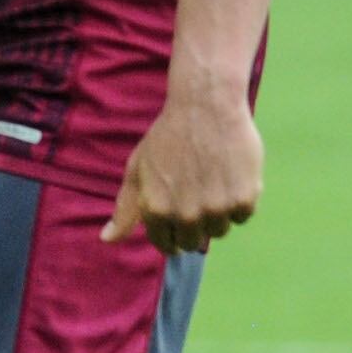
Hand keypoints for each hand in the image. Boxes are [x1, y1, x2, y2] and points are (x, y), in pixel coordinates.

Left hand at [104, 84, 262, 252]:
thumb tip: (107, 240)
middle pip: (194, 242)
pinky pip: (242, 216)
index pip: (166, 245)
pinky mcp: (243, 200)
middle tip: (194, 195)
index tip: (176, 222)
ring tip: (210, 181)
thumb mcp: (137, 169)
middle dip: (193, 224)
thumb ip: (125, 209)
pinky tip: (228, 176)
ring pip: (219, 230)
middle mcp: (185, 214)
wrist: (205, 108)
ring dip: (216, 213)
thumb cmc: (168, 137)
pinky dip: (238, 201)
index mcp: (155, 210)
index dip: (171, 235)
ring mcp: (215, 209)